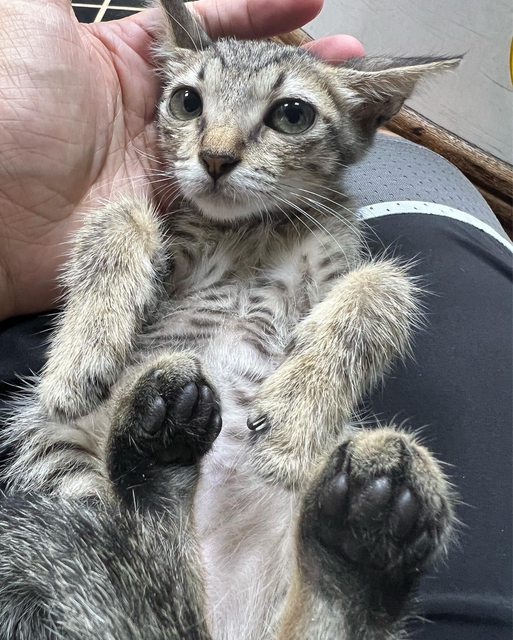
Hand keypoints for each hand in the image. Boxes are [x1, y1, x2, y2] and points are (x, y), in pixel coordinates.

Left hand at [0, 0, 363, 319]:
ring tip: (350, 113)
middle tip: (351, 64)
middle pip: (239, 86)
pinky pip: (232, 194)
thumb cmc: (10, 102)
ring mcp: (168, 168)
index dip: (258, 8)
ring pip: (244, 142)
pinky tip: (310, 169)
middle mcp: (157, 116)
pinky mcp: (173, 216)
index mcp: (127, 61)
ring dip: (294, 126)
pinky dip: (272, 181)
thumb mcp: (32, 18)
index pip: (207, 28)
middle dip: (295, 70)